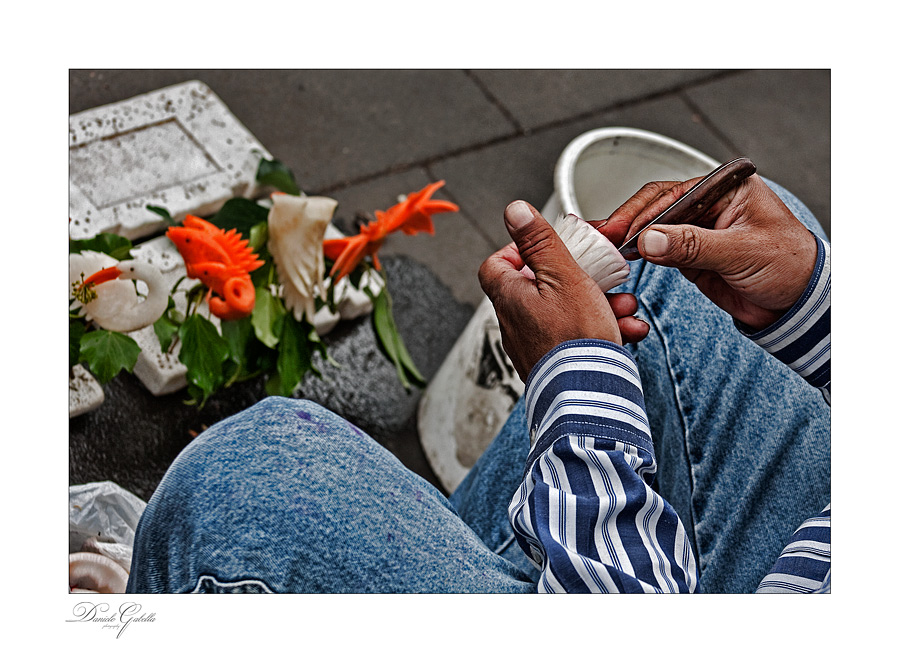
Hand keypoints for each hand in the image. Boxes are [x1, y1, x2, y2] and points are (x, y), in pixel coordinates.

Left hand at [479, 201, 648, 381]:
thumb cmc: (574, 338)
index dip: (519, 251)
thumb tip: (515, 211)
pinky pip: (578, 338)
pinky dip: (602, 330)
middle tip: (599, 278)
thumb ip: (540, 242)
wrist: (588, 394)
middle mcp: (517, 324)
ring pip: (567, 312)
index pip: (496, 265)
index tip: (545, 248)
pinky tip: (625, 329)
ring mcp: (536, 346)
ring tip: (622, 306)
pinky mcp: (557, 364)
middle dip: (579, 279)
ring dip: (599, 304)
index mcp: (510, 298)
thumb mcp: (562, 276)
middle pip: (541, 288)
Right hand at [596, 174, 817, 329]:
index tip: (618, 230)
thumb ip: (693, 244)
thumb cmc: (789, 266)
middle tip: (603, 239)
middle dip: (627, 223)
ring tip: (602, 249)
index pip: (671, 193)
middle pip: (655, 207)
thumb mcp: (740, 251)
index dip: (640, 211)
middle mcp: (707, 205)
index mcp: (725, 189)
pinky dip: (638, 255)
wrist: (798, 305)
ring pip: (652, 229)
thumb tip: (650, 239)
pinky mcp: (690, 256)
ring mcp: (696, 231)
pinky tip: (621, 259)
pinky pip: (657, 251)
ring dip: (628, 239)